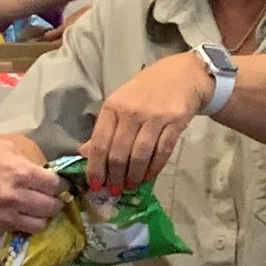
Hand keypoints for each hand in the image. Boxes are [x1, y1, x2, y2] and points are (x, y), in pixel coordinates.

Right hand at [0, 136, 66, 234]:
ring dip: (42, 217)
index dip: (60, 185)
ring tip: (37, 211)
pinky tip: (22, 218)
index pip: (56, 185)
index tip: (58, 185)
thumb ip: (23, 161)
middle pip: (53, 206)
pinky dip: (25, 225)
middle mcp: (17, 196)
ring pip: (40, 224)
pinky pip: (20, 230)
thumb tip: (38, 170)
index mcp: (21, 172)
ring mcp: (6, 214)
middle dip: (55, 202)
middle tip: (51, 199)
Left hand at [83, 52, 209, 192]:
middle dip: (114, 176)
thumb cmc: (145, 92)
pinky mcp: (175, 122)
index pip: (99, 143)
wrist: (182, 75)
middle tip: (114, 190)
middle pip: (118, 152)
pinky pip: (162, 151)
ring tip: (130, 186)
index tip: (95, 185)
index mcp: (112, 107)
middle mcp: (131, 112)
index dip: (95, 168)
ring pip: (140, 155)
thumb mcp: (120, 104)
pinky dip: (154, 167)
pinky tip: (148, 176)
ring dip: (134, 176)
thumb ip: (104, 129)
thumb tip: (83, 153)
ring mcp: (154, 117)